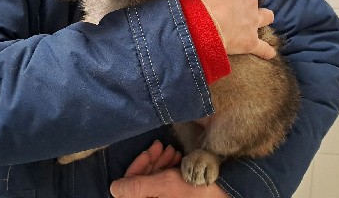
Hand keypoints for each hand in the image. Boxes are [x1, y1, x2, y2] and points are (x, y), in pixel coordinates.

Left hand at [110, 141, 228, 197]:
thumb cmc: (195, 190)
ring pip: (152, 177)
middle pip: (141, 179)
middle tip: (163, 146)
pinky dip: (167, 166)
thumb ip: (137, 186)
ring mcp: (161, 197)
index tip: (151, 150)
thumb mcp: (165, 185)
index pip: (129, 186)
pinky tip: (176, 157)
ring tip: (173, 151)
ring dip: (160, 161)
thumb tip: (113, 188)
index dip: (138, 165)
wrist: (226, 193)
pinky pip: (162, 179)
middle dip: (151, 160)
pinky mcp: (171, 194)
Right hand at [196, 0, 275, 59]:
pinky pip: (263, 48)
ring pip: (266, 16)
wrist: (201, 23)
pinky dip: (266, 50)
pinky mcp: (250, 41)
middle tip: (230, 2)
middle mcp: (251, 0)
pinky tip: (269, 53)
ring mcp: (253, 21)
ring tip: (257, 20)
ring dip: (262, 17)